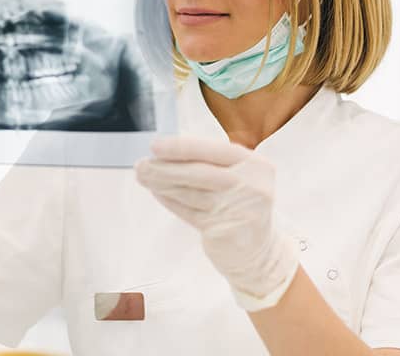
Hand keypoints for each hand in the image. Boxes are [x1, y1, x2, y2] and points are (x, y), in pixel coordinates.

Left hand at [135, 136, 298, 310]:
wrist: (258, 252)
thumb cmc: (241, 206)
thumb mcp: (239, 178)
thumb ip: (212, 163)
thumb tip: (167, 152)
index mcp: (256, 165)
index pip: (214, 150)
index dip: (182, 147)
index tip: (156, 146)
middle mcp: (252, 186)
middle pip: (199, 173)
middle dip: (166, 168)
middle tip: (141, 165)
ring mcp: (240, 210)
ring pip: (191, 193)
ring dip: (162, 184)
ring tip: (144, 177)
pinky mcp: (225, 231)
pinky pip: (189, 212)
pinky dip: (171, 201)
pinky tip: (158, 193)